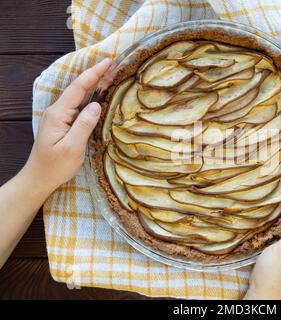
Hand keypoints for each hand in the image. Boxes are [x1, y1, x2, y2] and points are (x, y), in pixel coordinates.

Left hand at [24, 58, 111, 193]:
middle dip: (95, 75)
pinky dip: (90, 97)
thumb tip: (96, 105)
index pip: (78, 88)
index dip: (93, 74)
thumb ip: (84, 125)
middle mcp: (57, 111)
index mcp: (58, 113)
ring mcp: (59, 117)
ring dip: (94, 85)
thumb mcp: (72, 147)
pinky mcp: (63, 123)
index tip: (107, 61)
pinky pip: (78, 106)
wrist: (39, 178)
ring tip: (110, 76)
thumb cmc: (56, 166)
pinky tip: (99, 95)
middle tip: (113, 65)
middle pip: (78, 88)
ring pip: (78, 96)